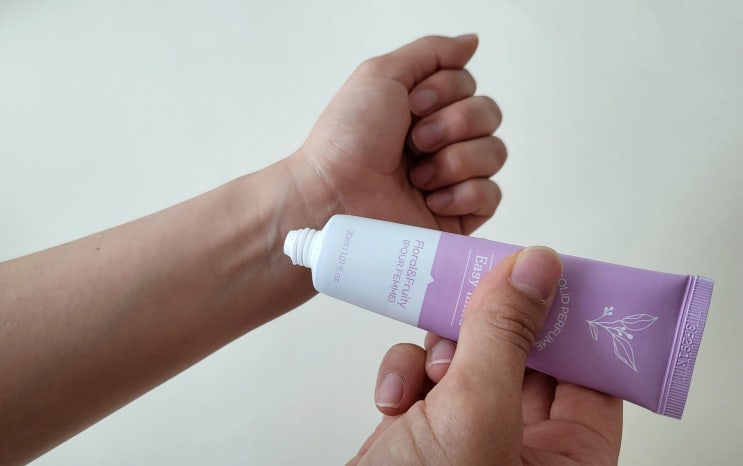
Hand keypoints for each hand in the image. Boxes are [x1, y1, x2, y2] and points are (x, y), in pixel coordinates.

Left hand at [287, 34, 504, 233]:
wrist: (336, 196)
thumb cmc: (347, 140)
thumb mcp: (382, 75)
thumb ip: (431, 53)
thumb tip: (472, 43)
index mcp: (425, 110)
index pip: (470, 86)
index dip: (446, 92)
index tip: (412, 105)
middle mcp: (441, 142)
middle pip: (488, 116)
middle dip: (453, 124)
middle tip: (415, 141)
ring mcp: (452, 180)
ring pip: (494, 153)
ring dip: (455, 160)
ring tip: (417, 177)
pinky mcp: (458, 216)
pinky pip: (492, 195)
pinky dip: (464, 194)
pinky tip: (431, 199)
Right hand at [349, 247, 622, 464]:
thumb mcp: (475, 414)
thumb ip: (505, 336)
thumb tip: (537, 267)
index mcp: (567, 463)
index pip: (590, 375)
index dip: (572, 321)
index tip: (550, 272)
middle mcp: (523, 452)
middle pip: (523, 358)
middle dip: (490, 328)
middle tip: (476, 289)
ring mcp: (470, 441)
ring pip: (469, 360)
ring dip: (441, 353)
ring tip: (429, 370)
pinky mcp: (424, 435)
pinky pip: (427, 380)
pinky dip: (406, 376)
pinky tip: (393, 399)